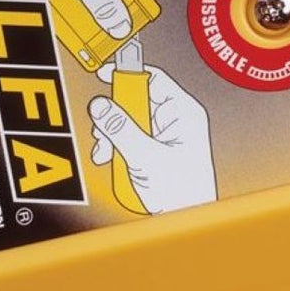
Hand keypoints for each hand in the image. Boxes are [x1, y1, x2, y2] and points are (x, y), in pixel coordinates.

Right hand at [88, 65, 216, 213]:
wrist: (187, 217)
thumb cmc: (184, 191)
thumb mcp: (145, 155)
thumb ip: (121, 128)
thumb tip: (102, 104)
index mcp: (183, 112)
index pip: (154, 79)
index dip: (128, 73)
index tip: (104, 73)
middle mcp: (175, 119)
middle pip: (134, 100)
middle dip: (113, 116)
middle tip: (105, 132)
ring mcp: (163, 134)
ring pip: (127, 120)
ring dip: (111, 135)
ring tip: (108, 153)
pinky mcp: (153, 149)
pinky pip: (127, 137)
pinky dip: (115, 147)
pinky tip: (111, 160)